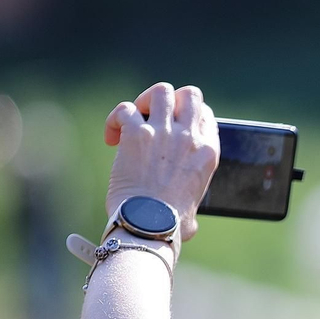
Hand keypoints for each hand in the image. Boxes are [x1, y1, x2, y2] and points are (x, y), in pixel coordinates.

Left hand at [103, 82, 219, 242]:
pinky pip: (125, 109)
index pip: (205, 114)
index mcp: (208, 152)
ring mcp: (164, 133)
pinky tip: (111, 138)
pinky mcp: (137, 135)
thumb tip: (189, 221)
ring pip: (159, 92)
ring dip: (144, 103)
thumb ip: (192, 202)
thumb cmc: (169, 226)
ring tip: (133, 122)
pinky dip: (115, 119)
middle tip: (153, 120)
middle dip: (170, 102)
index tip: (172, 131)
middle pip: (188, 94)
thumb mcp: (194, 210)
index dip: (186, 117)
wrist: (148, 227)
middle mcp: (189, 137)